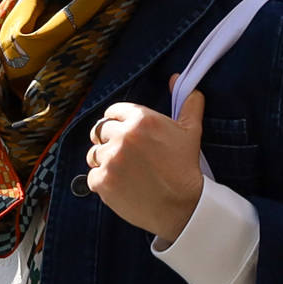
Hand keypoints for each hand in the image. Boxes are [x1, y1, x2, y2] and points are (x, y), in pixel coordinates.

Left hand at [89, 91, 207, 246]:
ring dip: (104, 161)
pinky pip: (92, 176)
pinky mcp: (102, 181)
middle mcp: (122, 136)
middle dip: (109, 141)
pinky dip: (103, 182)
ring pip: (93, 154)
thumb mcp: (191, 130)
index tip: (124, 133)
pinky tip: (120, 185)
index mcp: (141, 119)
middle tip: (124, 153)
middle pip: (100, 131)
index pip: (112, 112)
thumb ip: (186, 102)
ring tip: (122, 170)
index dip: (117, 122)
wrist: (183, 205)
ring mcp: (110, 159)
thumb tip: (176, 78)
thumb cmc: (185, 167)